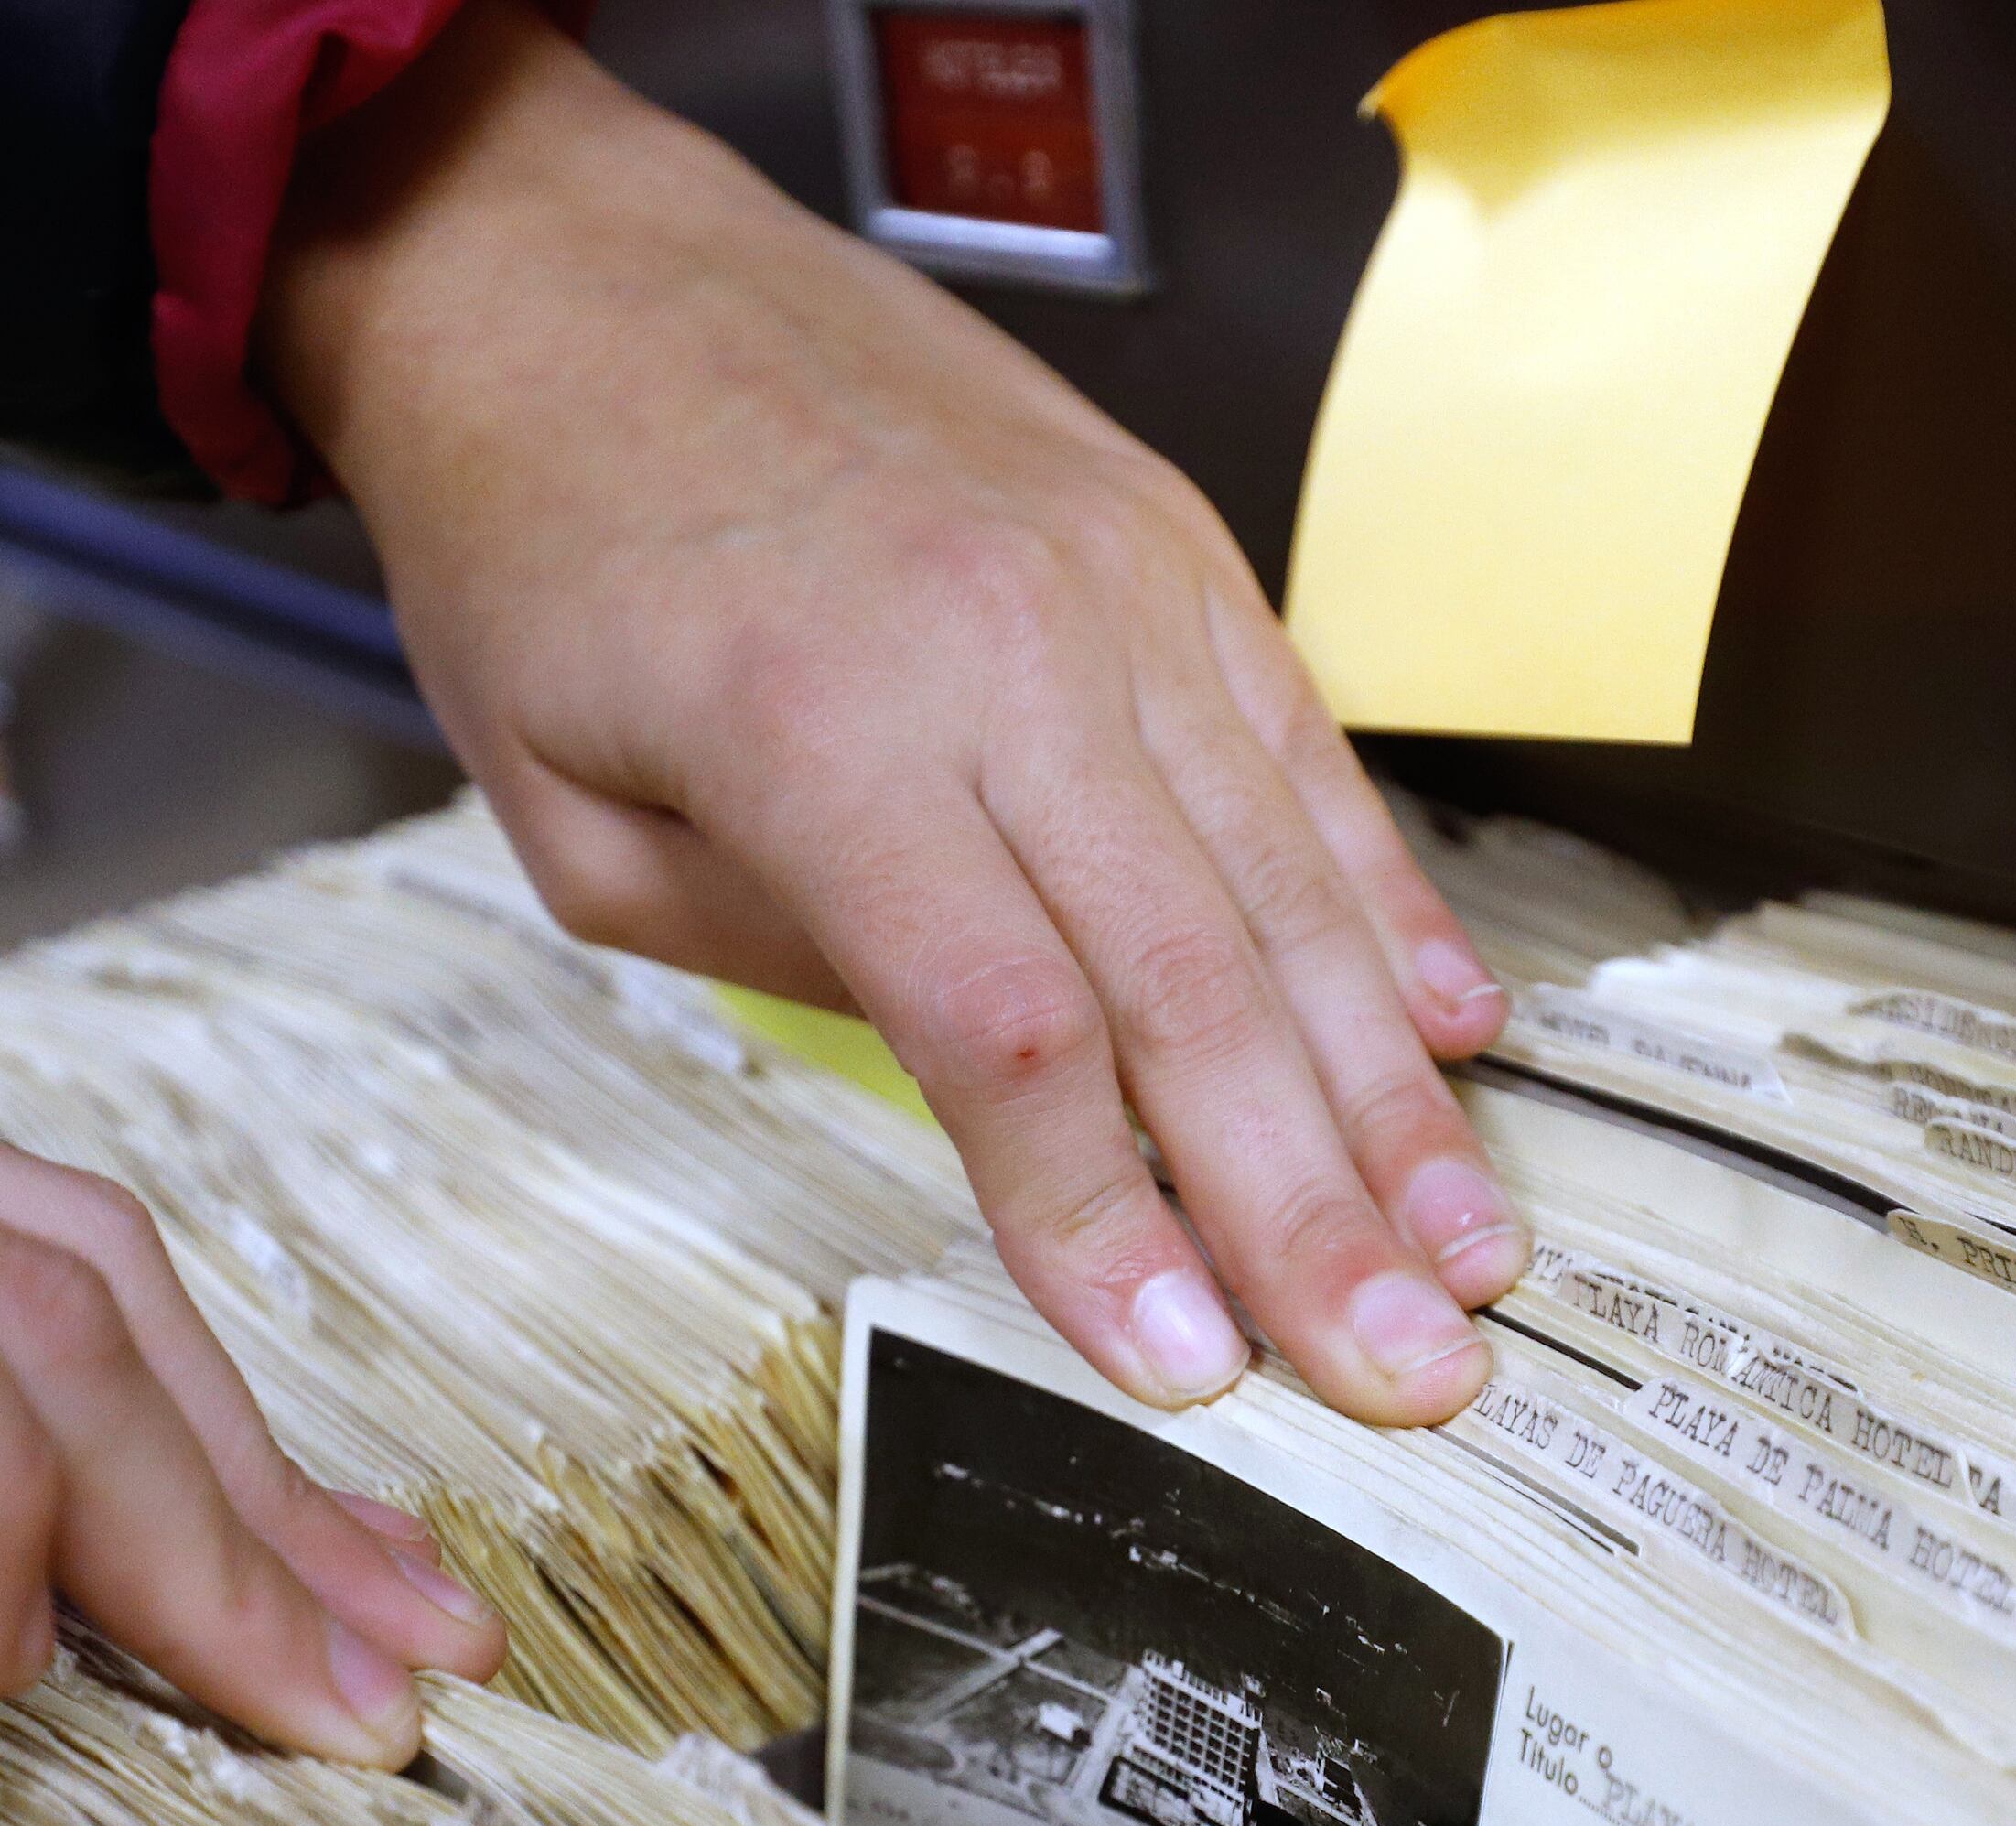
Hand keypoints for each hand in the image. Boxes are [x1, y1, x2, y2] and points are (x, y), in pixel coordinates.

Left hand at [263, 0, 1524, 1426]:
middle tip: (1405, 1372)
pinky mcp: (1174, 549)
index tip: (1187, 1365)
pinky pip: (1308, 755)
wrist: (577, 262)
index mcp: (821, 734)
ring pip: (1286, 886)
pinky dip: (1387, 910)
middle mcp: (1003, 652)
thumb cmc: (548, 538)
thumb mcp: (568, 811)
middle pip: (1191, 983)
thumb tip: (986, 1082)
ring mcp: (1115, 588)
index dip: (1109, 1216)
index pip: (1009, 1032)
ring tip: (1467, 1255)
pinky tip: (1455, 1039)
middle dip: (1309, 1208)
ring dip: (1389, 1095)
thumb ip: (774, 967)